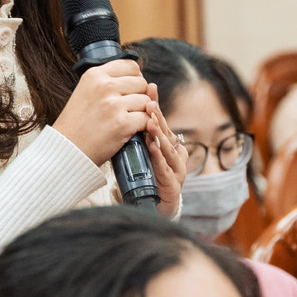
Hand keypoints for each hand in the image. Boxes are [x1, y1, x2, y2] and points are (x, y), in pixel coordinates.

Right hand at [53, 59, 150, 165]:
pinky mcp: (122, 124)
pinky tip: (131, 130)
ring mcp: (113, 105)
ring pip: (147, 101)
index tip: (130, 90)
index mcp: (94, 74)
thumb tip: (139, 76)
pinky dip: (143, 126)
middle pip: (142, 83)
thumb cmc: (77, 123)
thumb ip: (108, 81)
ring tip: (128, 120)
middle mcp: (104, 86)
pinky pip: (146, 119)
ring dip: (142, 112)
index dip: (135, 78)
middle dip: (140, 96)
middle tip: (129, 109)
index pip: (131, 65)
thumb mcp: (85, 91)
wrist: (67, 149)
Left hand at [144, 82, 187, 219]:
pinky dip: (159, 158)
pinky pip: (165, 169)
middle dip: (158, 116)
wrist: (152, 208)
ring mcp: (176, 170)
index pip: (161, 121)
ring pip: (169, 149)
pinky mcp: (173, 186)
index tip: (149, 87)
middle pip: (167, 132)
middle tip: (149, 102)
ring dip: (159, 135)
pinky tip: (152, 148)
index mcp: (168, 145)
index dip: (155, 105)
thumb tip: (120, 109)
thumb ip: (133, 135)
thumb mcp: (136, 153)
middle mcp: (176, 155)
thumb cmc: (145, 177)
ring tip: (149, 122)